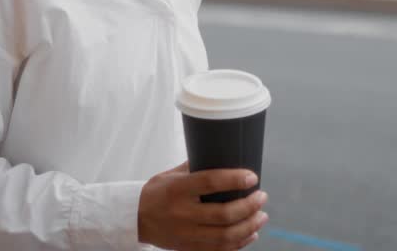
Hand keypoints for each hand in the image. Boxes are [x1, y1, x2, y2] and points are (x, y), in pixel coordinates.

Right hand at [138, 161, 268, 250]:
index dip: (234, 180)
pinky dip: (239, 243)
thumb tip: (224, 154)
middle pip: (223, 214)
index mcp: (178, 189)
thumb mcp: (171, 175)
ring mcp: (186, 234)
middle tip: (262, 197)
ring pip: (225, 236)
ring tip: (262, 216)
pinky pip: (219, 250)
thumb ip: (196, 167)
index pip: (210, 183)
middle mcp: (182, 213)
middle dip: (249, 206)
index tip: (252, 177)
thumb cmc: (156, 192)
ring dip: (249, 226)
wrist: (135, 219)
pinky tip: (251, 234)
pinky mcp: (188, 248)